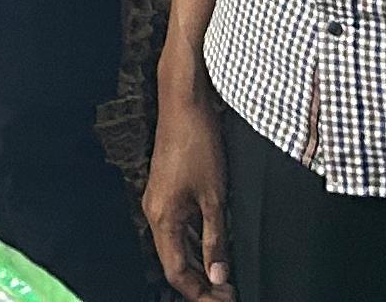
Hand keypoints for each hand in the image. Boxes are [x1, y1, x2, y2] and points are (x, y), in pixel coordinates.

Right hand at [141, 86, 232, 293]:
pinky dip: (197, 245)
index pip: (178, 273)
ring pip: (177, 247)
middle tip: (230, 294)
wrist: (184, 103)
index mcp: (162, 219)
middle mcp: (156, 213)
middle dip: (202, 283)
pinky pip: (180, 229)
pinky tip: (215, 249)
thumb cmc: (198, 144)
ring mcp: (160, 201)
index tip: (226, 301)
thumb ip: (215, 239)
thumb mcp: (214, 197)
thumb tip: (220, 276)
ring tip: (226, 278)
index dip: (201, 294)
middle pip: (175, 263)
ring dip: (200, 266)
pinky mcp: (168, 191)